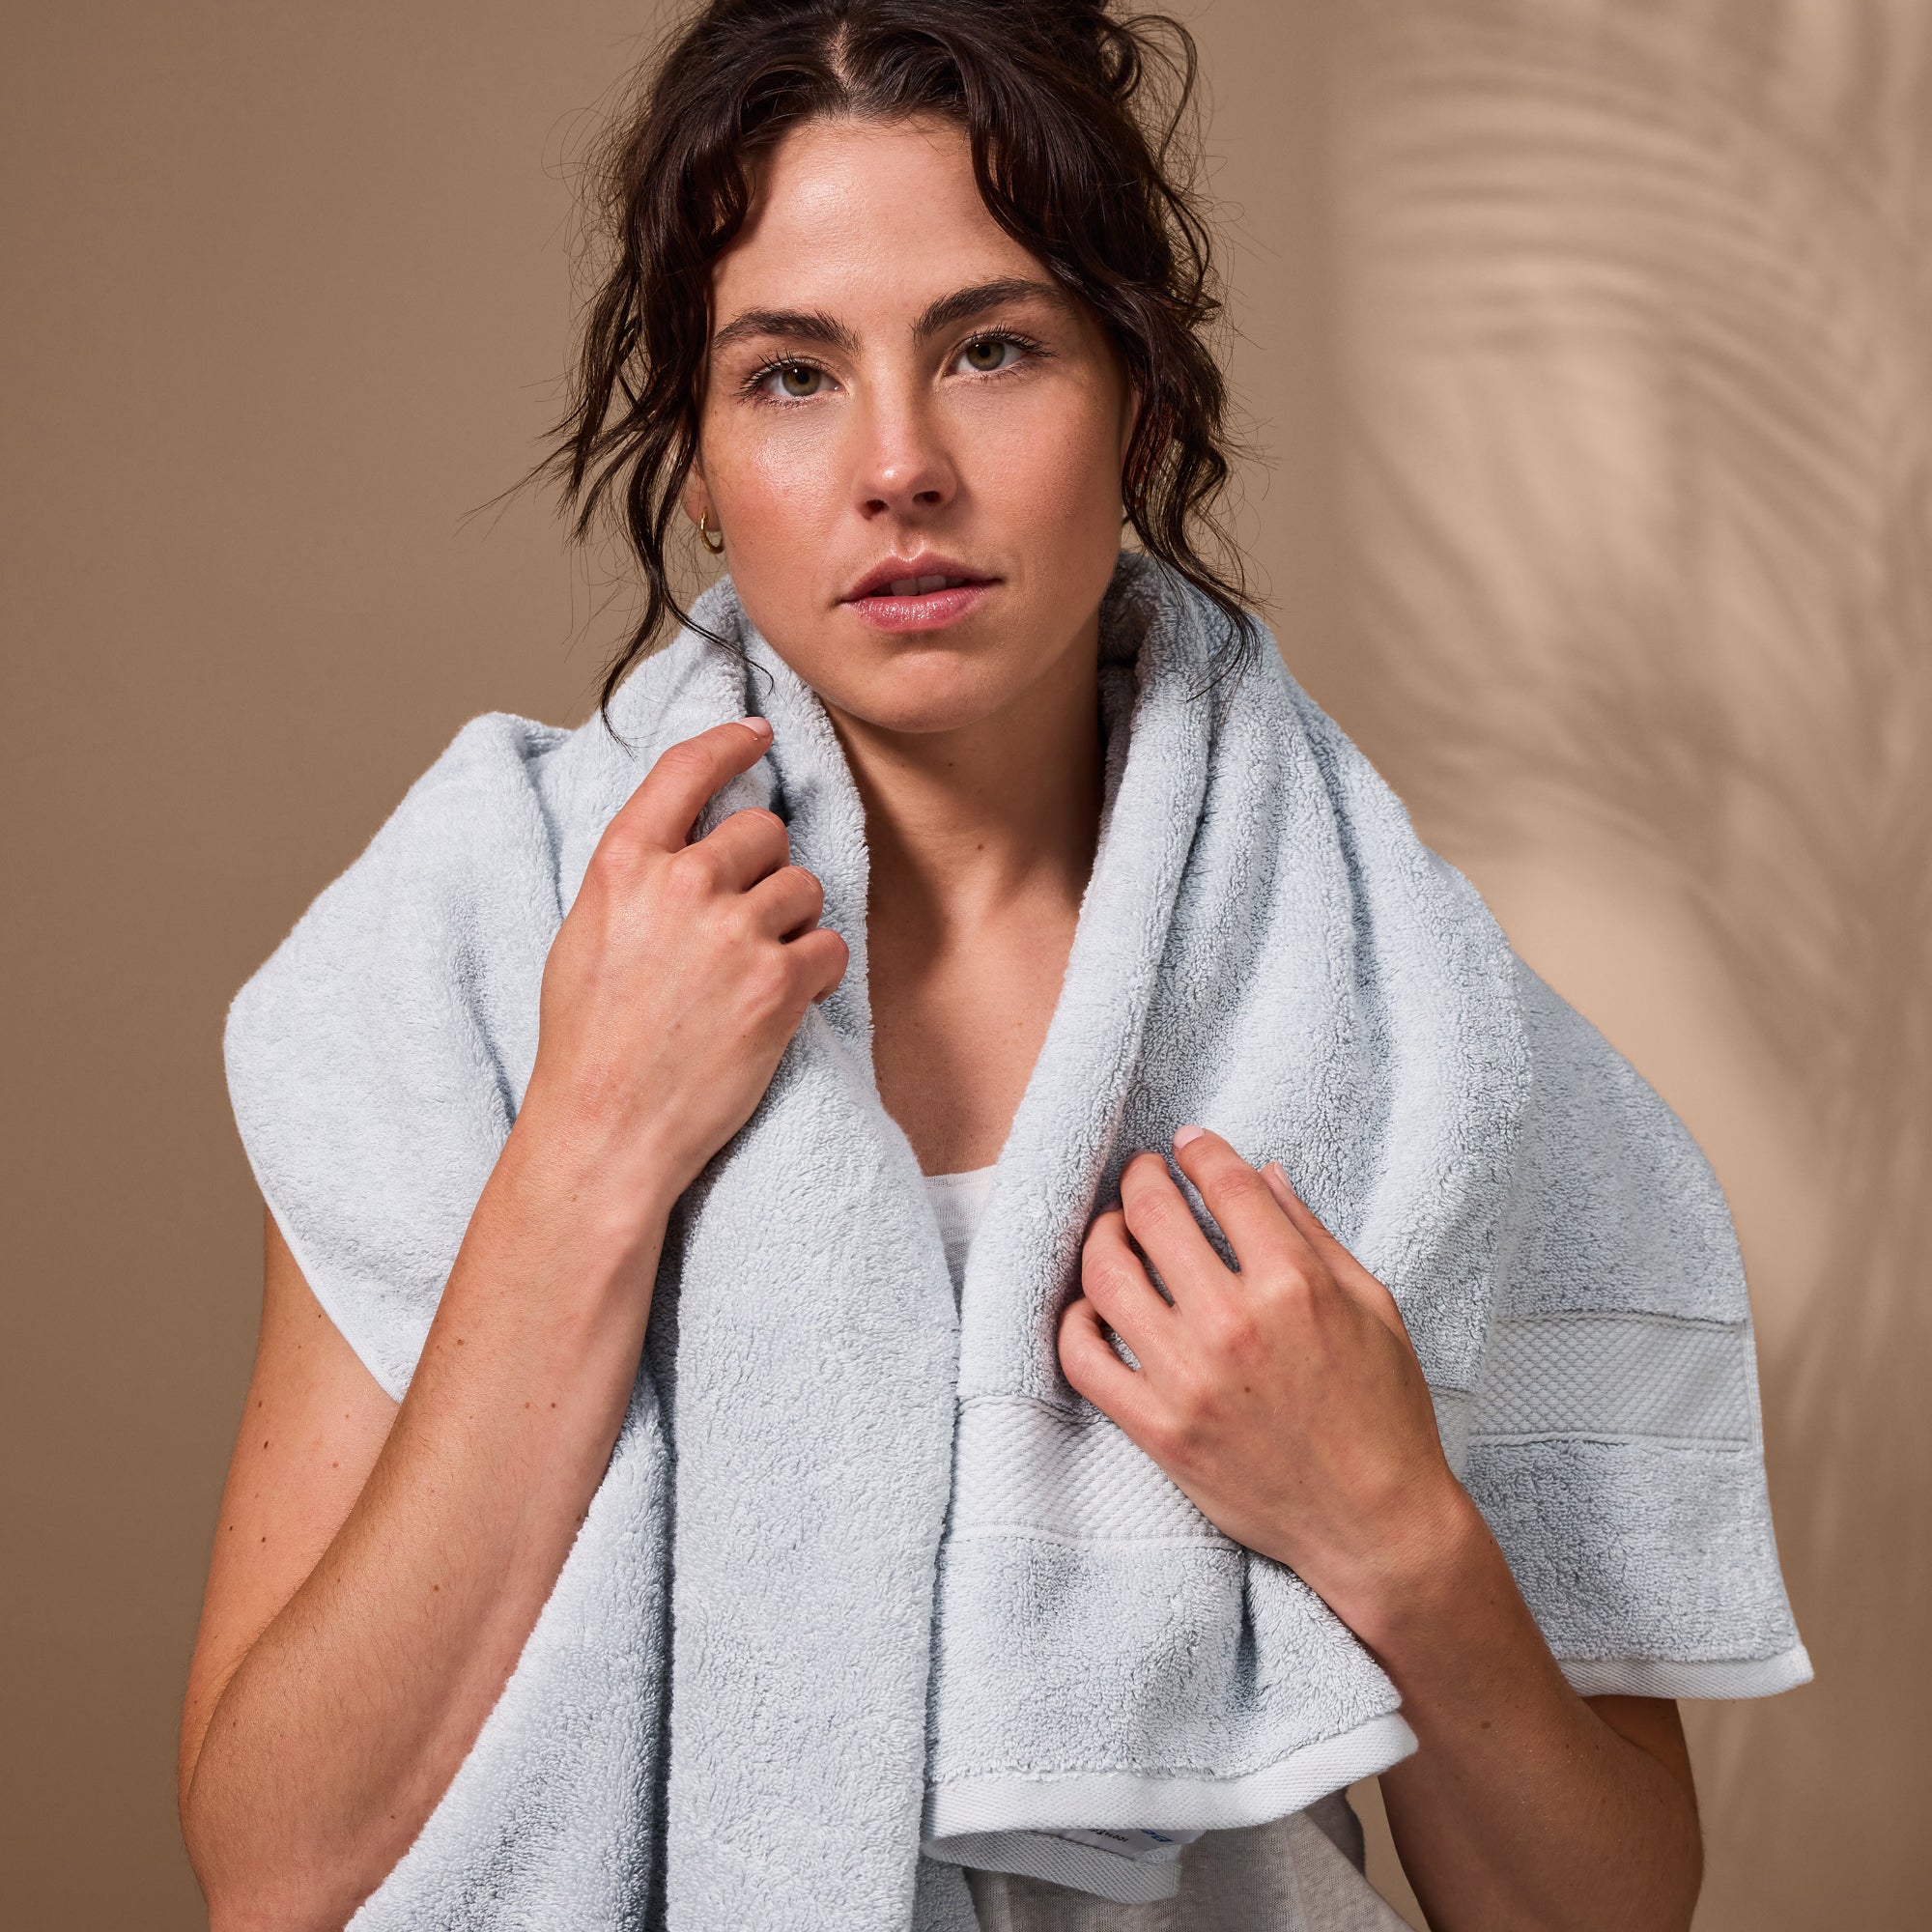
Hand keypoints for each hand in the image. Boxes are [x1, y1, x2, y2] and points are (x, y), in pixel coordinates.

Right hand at [517, 717, 847, 1219]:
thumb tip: (684, 844)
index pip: (687, 770)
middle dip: (763, 869)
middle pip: (764, 830)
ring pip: (804, 887)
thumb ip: (636, 878)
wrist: (607, 1126)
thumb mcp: (587, 933)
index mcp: (624, 864)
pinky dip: (819, 970)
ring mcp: (736, 933)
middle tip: (739, 924)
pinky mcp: (780, 984)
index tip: (756, 734)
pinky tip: (784, 1000)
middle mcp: (683, 884)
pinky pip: (832, 946)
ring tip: (754, 971)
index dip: (730, 744)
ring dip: (793, 922)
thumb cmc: (589, 1041)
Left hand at [1057, 1127, 1468, 1635]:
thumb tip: (1263, 1173)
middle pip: (1152, 1216)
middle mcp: (1235, 1324)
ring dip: (1102, 1238)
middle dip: (1140, 1179)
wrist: (1375, 1526)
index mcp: (1295, 1286)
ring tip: (1112, 1232)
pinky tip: (1092, 1308)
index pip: (1223, 1185)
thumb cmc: (1385, 1414)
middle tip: (1142, 1176)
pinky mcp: (1158, 1431)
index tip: (1187, 1144)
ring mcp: (1189, 1380)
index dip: (1199, 1151)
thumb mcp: (1372, 1306)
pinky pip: (1083, 1360)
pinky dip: (1075, 1323)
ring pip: (1105, 1277)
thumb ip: (1312, 1234)